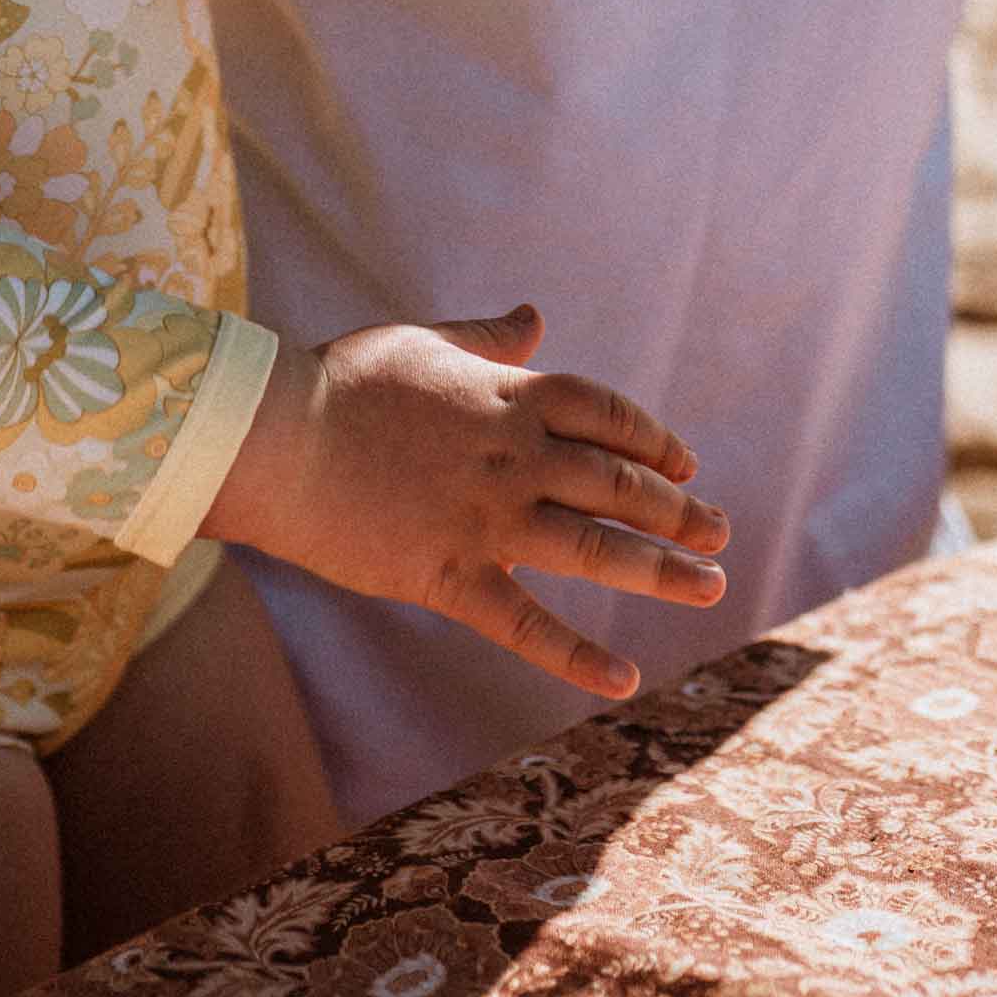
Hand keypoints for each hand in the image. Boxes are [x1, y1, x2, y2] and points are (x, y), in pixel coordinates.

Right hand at [202, 302, 726, 698]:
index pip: (605, 413)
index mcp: (506, 396)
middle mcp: (512, 457)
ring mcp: (485, 518)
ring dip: (662, 569)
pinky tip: (624, 679)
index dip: (652, 437)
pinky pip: (525, 624)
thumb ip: (487, 340)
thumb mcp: (425, 342)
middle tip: (720, 530)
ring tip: (712, 586)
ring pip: (594, 548)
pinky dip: (577, 656)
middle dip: (677, 507)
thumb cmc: (341, 382)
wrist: (276, 435)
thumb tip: (536, 316)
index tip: (685, 461)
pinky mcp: (449, 574)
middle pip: (617, 481)